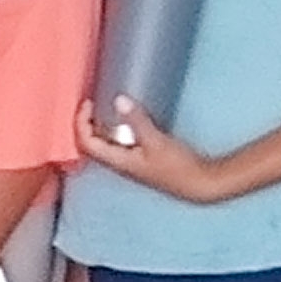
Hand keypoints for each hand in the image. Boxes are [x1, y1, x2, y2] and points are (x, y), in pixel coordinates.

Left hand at [75, 100, 232, 204]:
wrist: (199, 183)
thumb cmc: (177, 166)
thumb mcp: (156, 141)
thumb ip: (137, 120)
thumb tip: (118, 99)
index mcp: (118, 161)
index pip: (87, 143)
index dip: (81, 122)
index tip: (88, 103)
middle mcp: (120, 163)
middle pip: (92, 143)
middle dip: (87, 122)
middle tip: (93, 102)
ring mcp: (130, 162)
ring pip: (106, 143)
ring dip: (101, 125)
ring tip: (105, 105)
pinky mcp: (141, 158)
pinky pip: (120, 142)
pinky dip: (116, 128)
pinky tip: (126, 117)